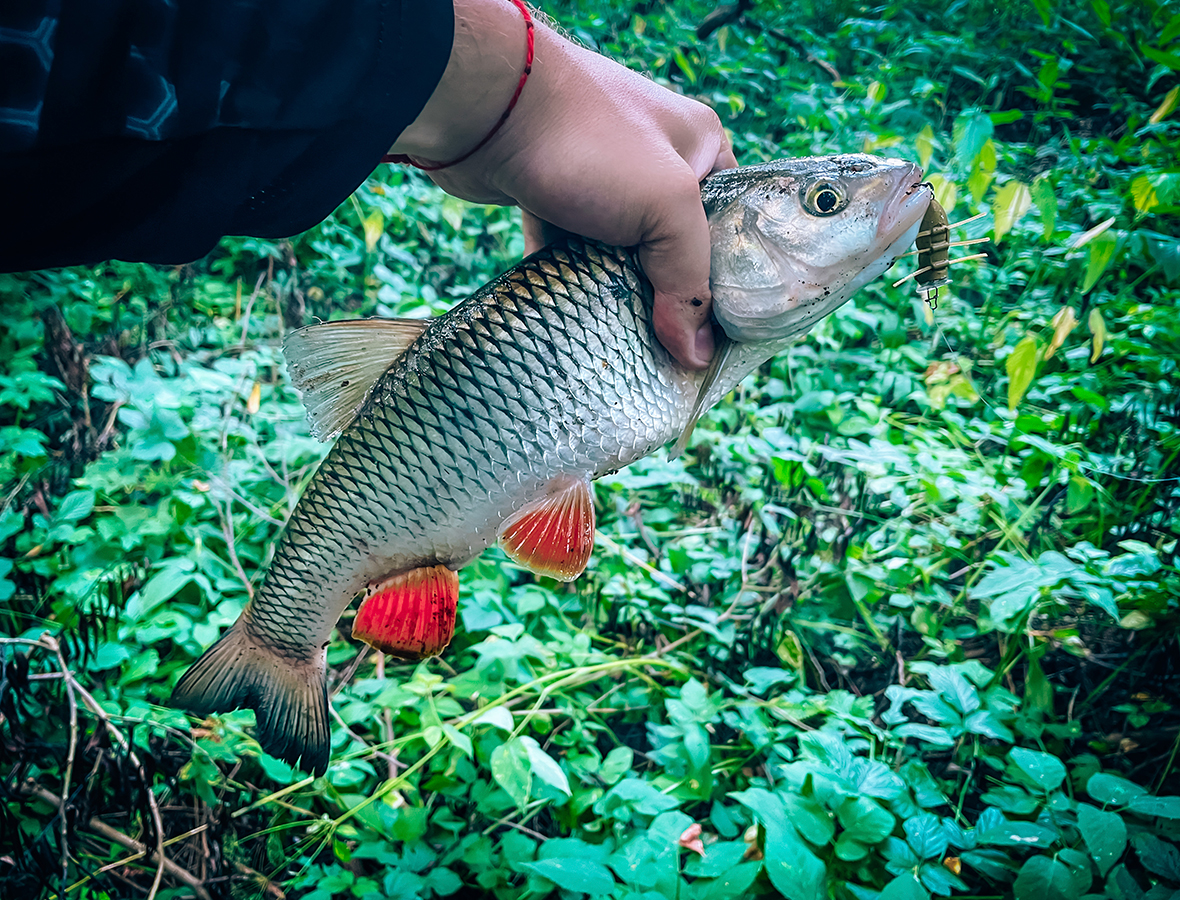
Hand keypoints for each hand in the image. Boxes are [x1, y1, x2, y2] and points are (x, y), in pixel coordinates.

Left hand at [389, 0, 736, 369]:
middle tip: (669, 353)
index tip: (718, 337)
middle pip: (673, 246)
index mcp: (700, 146)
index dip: (728, 280)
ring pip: (620, 254)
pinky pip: (571, 252)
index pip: (730, 223)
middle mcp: (653, 160)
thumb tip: (696, 354)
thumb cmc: (591, 143)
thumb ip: (688, 280)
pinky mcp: (552, 197)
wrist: (486, 108)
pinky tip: (573, 322)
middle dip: (668, 297)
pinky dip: (571, 283)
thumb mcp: (666, 205)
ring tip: (624, 346)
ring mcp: (600, 178)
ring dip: (617, 296)